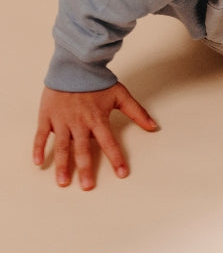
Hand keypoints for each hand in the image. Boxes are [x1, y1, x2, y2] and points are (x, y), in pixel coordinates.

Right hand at [33, 83, 157, 189]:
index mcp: (98, 119)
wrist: (77, 65)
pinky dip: (39, 149)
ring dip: (62, 165)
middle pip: (83, 150)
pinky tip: (39, 163)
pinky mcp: (48, 116)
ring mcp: (62, 120)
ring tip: (63, 182)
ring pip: (62, 147)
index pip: (109, 143)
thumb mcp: (121, 95)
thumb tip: (154, 126)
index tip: (122, 173)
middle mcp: (80, 123)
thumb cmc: (98, 81)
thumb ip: (137, 112)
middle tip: (87, 187)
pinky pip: (42, 135)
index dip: (116, 158)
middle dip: (86, 169)